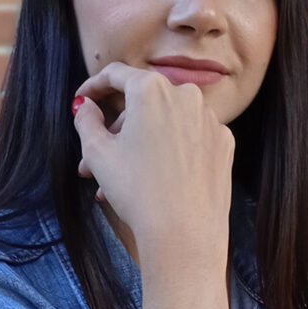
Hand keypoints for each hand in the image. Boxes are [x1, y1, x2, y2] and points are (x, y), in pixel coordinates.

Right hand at [72, 62, 234, 255]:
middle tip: (95, 157)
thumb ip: (86, 120)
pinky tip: (157, 176)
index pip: (116, 75)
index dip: (93, 86)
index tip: (83, 101)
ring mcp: (210, 119)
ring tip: (121, 176)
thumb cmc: (137, 191)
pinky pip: (190, 137)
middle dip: (116, 127)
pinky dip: (171, 149)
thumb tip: (85, 106)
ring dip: (142, 142)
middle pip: (143, 102)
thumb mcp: (97, 154)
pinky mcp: (224, 142)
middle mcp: (186, 95)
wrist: (185, 233)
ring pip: (166, 122)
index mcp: (152, 89)